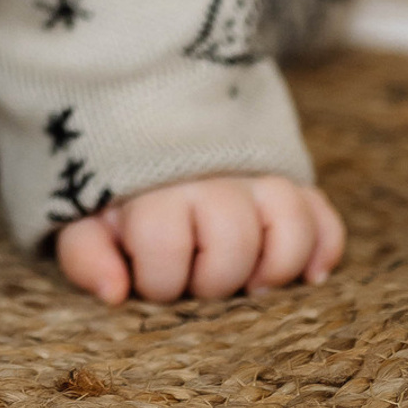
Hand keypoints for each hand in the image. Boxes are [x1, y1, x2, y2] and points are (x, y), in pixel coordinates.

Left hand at [55, 176, 344, 306]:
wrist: (146, 114)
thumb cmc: (114, 184)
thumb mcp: (83, 213)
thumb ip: (85, 253)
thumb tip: (114, 294)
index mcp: (153, 184)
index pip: (165, 244)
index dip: (159, 280)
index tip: (150, 278)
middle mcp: (211, 174)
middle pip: (234, 241)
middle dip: (215, 281)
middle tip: (198, 281)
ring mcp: (256, 173)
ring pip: (291, 225)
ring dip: (276, 267)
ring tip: (252, 283)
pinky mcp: (290, 179)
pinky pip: (324, 216)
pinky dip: (323, 248)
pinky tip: (307, 275)